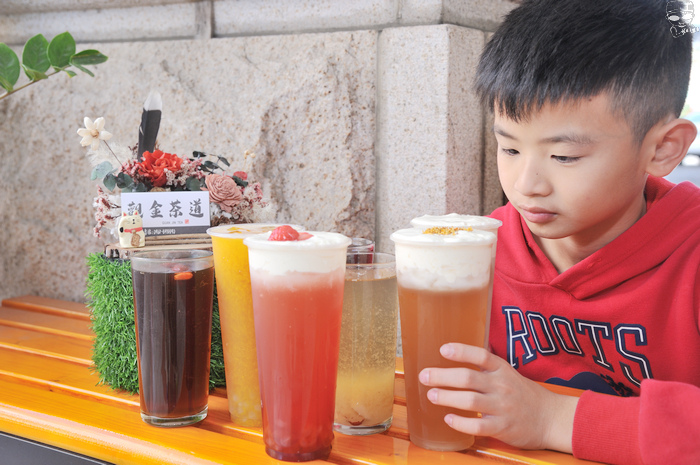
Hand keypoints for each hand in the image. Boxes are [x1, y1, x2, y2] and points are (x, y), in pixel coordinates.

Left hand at [419, 343, 577, 452]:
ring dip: (447, 397)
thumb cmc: (524, 394)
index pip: (481, 356)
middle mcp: (501, 386)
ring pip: (470, 401)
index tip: (443, 349)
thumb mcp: (508, 373)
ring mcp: (502, 407)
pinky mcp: (502, 427)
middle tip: (424, 376)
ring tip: (431, 395)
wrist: (551, 418)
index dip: (461, 351)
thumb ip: (487, 365)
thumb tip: (460, 351)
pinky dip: (460, 422)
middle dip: (442, 376)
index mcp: (502, 370)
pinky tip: (448, 419)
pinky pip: (478, 426)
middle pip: (468, 378)